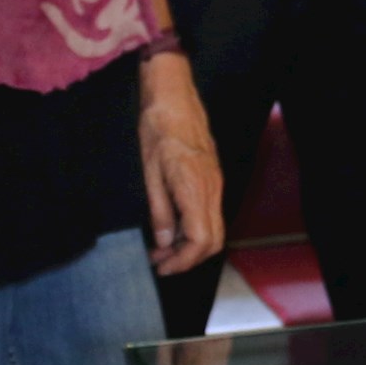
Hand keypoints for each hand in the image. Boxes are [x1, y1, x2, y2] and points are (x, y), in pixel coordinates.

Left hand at [138, 50, 225, 275]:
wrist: (175, 97)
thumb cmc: (157, 130)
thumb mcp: (149, 173)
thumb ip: (159, 210)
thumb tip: (164, 242)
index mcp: (195, 189)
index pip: (200, 240)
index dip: (182, 261)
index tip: (161, 266)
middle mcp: (212, 189)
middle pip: (214, 241)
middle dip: (189, 259)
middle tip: (161, 262)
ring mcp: (216, 184)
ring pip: (215, 229)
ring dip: (192, 246)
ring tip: (163, 248)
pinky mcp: (214, 178)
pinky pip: (212, 214)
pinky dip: (196, 230)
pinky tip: (173, 227)